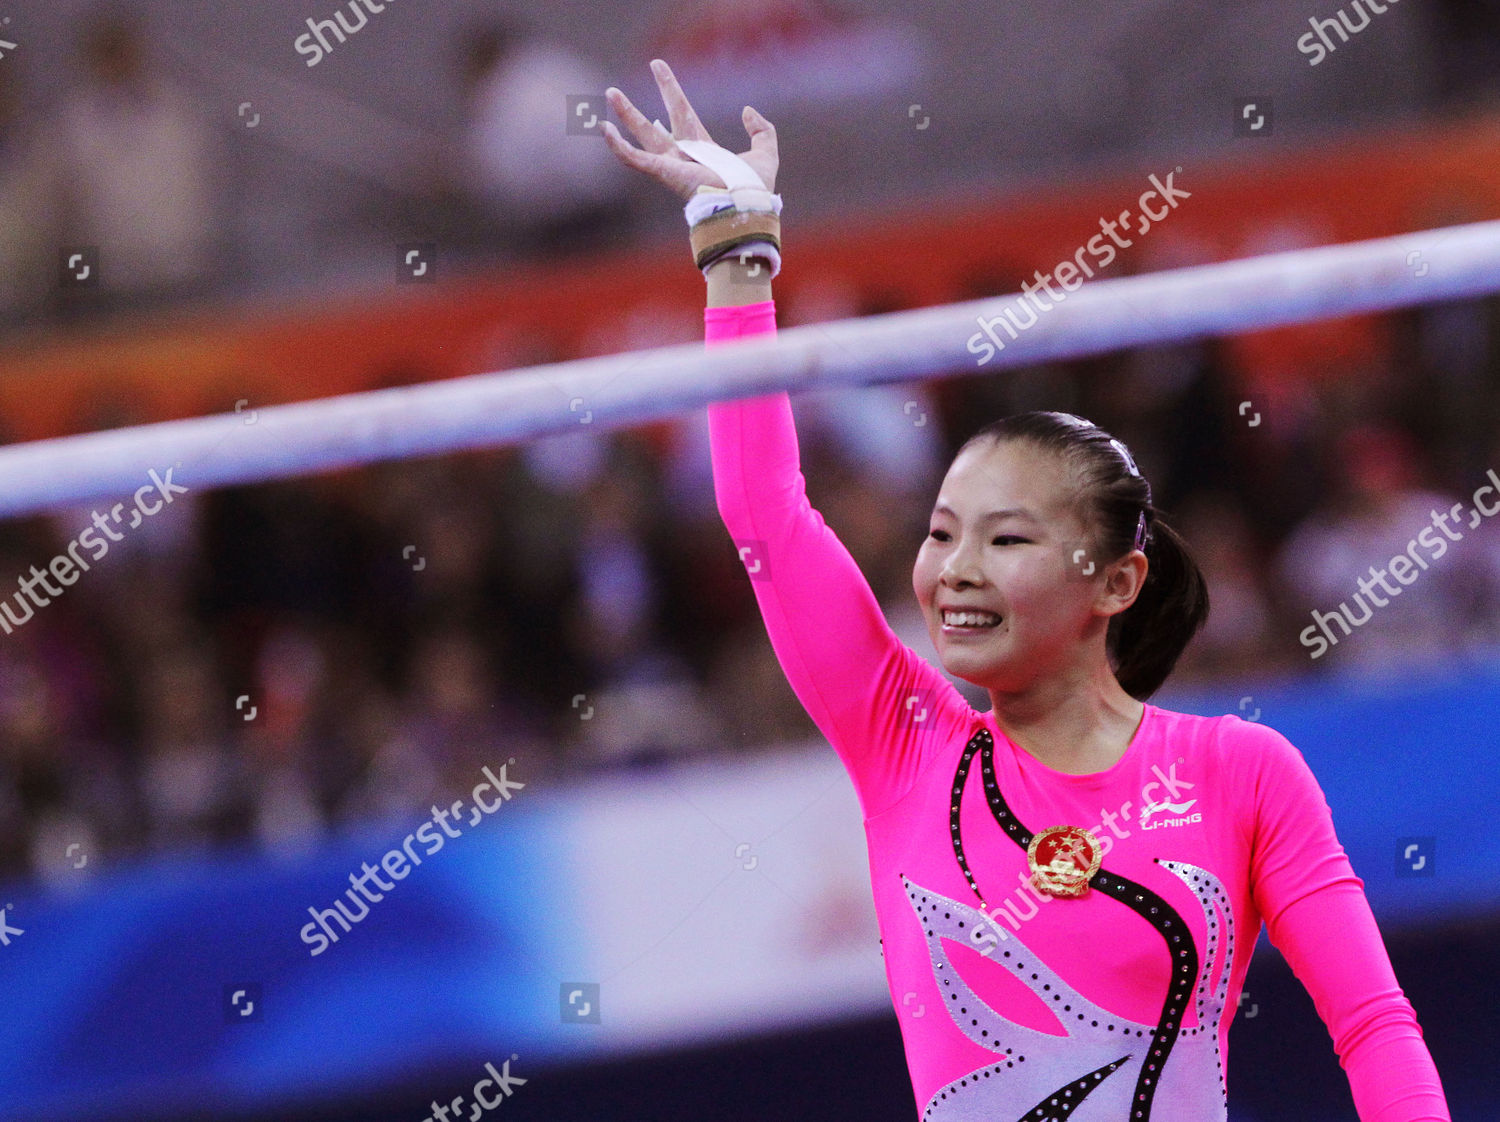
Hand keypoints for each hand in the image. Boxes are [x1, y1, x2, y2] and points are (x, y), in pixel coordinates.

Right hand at [603, 58, 777, 200]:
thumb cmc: (756, 188)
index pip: (682, 113)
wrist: (747, 204)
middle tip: (615, 88)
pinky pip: (635, 158)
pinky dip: (619, 146)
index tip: (658, 67)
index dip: (670, 89)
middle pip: (655, 124)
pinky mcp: (663, 172)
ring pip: (642, 135)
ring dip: (626, 114)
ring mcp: (671, 164)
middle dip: (636, 107)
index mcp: (702, 150)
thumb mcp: (766, 151)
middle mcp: (683, 157)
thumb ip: (761, 129)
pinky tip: (605, 128)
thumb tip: (747, 110)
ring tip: (610, 92)